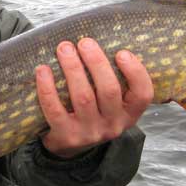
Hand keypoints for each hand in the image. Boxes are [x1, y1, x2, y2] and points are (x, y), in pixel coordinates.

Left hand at [35, 38, 152, 158]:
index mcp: (129, 113)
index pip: (143, 94)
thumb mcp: (109, 102)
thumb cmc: (91, 109)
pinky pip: (55, 110)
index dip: (135, 72)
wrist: (68, 145)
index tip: (122, 52)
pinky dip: (47, 87)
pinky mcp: (67, 136)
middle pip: (109, 91)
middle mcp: (113, 125)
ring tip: (64, 48)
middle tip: (84, 42)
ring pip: (83, 97)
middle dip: (97, 63)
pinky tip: (42, 69)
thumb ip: (110, 78)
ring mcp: (90, 133)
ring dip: (73, 69)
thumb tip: (97, 40)